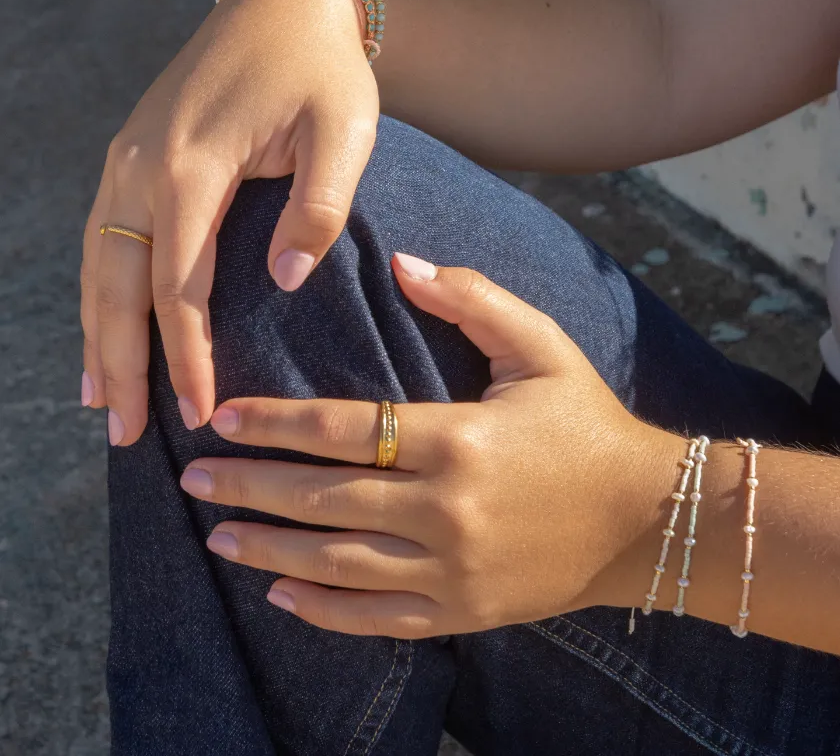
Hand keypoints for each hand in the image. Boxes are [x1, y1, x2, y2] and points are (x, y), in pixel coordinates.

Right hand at [80, 0, 378, 444]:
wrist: (285, 8)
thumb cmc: (322, 72)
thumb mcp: (344, 134)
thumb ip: (316, 208)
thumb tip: (284, 281)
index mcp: (192, 169)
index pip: (178, 287)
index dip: (185, 355)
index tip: (197, 410)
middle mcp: (143, 168)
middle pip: (117, 287)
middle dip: (120, 363)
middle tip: (124, 433)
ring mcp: (130, 160)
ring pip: (98, 267)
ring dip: (98, 336)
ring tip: (101, 401)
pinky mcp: (136, 158)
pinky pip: (105, 240)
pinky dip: (100, 294)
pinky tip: (103, 330)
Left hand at [180, 253, 683, 637]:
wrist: (644, 516)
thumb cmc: (586, 422)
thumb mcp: (542, 346)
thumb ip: (472, 297)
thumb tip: (401, 262)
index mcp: (459, 438)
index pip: (341, 429)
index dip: (274, 423)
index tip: (222, 419)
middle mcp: (447, 508)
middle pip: (324, 499)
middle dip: (250, 489)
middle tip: (193, 482)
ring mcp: (453, 568)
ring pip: (339, 564)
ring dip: (270, 551)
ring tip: (218, 540)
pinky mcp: (464, 611)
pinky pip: (380, 618)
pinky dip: (325, 611)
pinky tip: (281, 597)